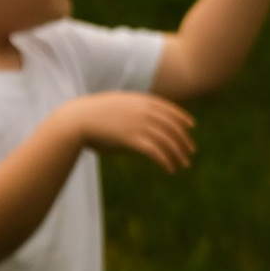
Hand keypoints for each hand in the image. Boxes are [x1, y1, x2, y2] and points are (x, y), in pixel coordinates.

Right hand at [75, 91, 196, 171]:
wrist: (78, 119)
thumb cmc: (93, 114)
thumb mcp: (116, 106)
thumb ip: (132, 112)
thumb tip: (140, 124)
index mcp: (141, 101)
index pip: (169, 109)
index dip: (182, 117)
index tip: (191, 126)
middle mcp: (144, 111)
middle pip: (172, 126)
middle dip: (183, 140)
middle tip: (190, 151)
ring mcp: (140, 124)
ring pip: (167, 140)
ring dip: (178, 154)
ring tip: (183, 164)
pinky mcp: (133, 139)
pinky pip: (156, 152)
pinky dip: (165, 161)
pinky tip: (170, 169)